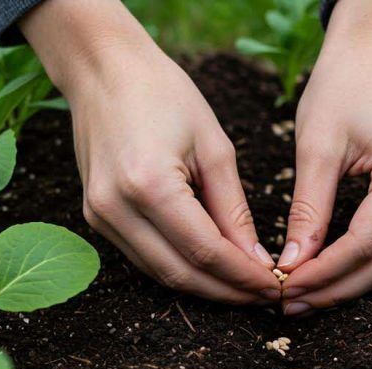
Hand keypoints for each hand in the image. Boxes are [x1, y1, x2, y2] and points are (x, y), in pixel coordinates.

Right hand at [22, 0, 279, 303]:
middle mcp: (116, 207)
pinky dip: (178, 268)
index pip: (205, 252)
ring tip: (243, 288)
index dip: (243, 276)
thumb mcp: (214, 147)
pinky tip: (210, 269)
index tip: (276, 286)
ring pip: (159, 274)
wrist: (103, 69)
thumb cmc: (164, 95)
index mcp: (149, 184)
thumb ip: (233, 210)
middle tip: (265, 297)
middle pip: (180, 274)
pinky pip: (143, 257)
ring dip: (204, 287)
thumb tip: (256, 260)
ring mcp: (99, 215)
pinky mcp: (96, 216)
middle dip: (227, 292)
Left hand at [278, 0, 371, 315]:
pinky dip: (358, 263)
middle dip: (335, 289)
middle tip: (288, 304)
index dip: (324, 273)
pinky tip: (323, 273)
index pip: (366, 243)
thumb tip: (292, 266)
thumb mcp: (317, 147)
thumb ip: (308, 210)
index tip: (283, 288)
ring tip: (300, 296)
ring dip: (346, 283)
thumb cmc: (342, 86)